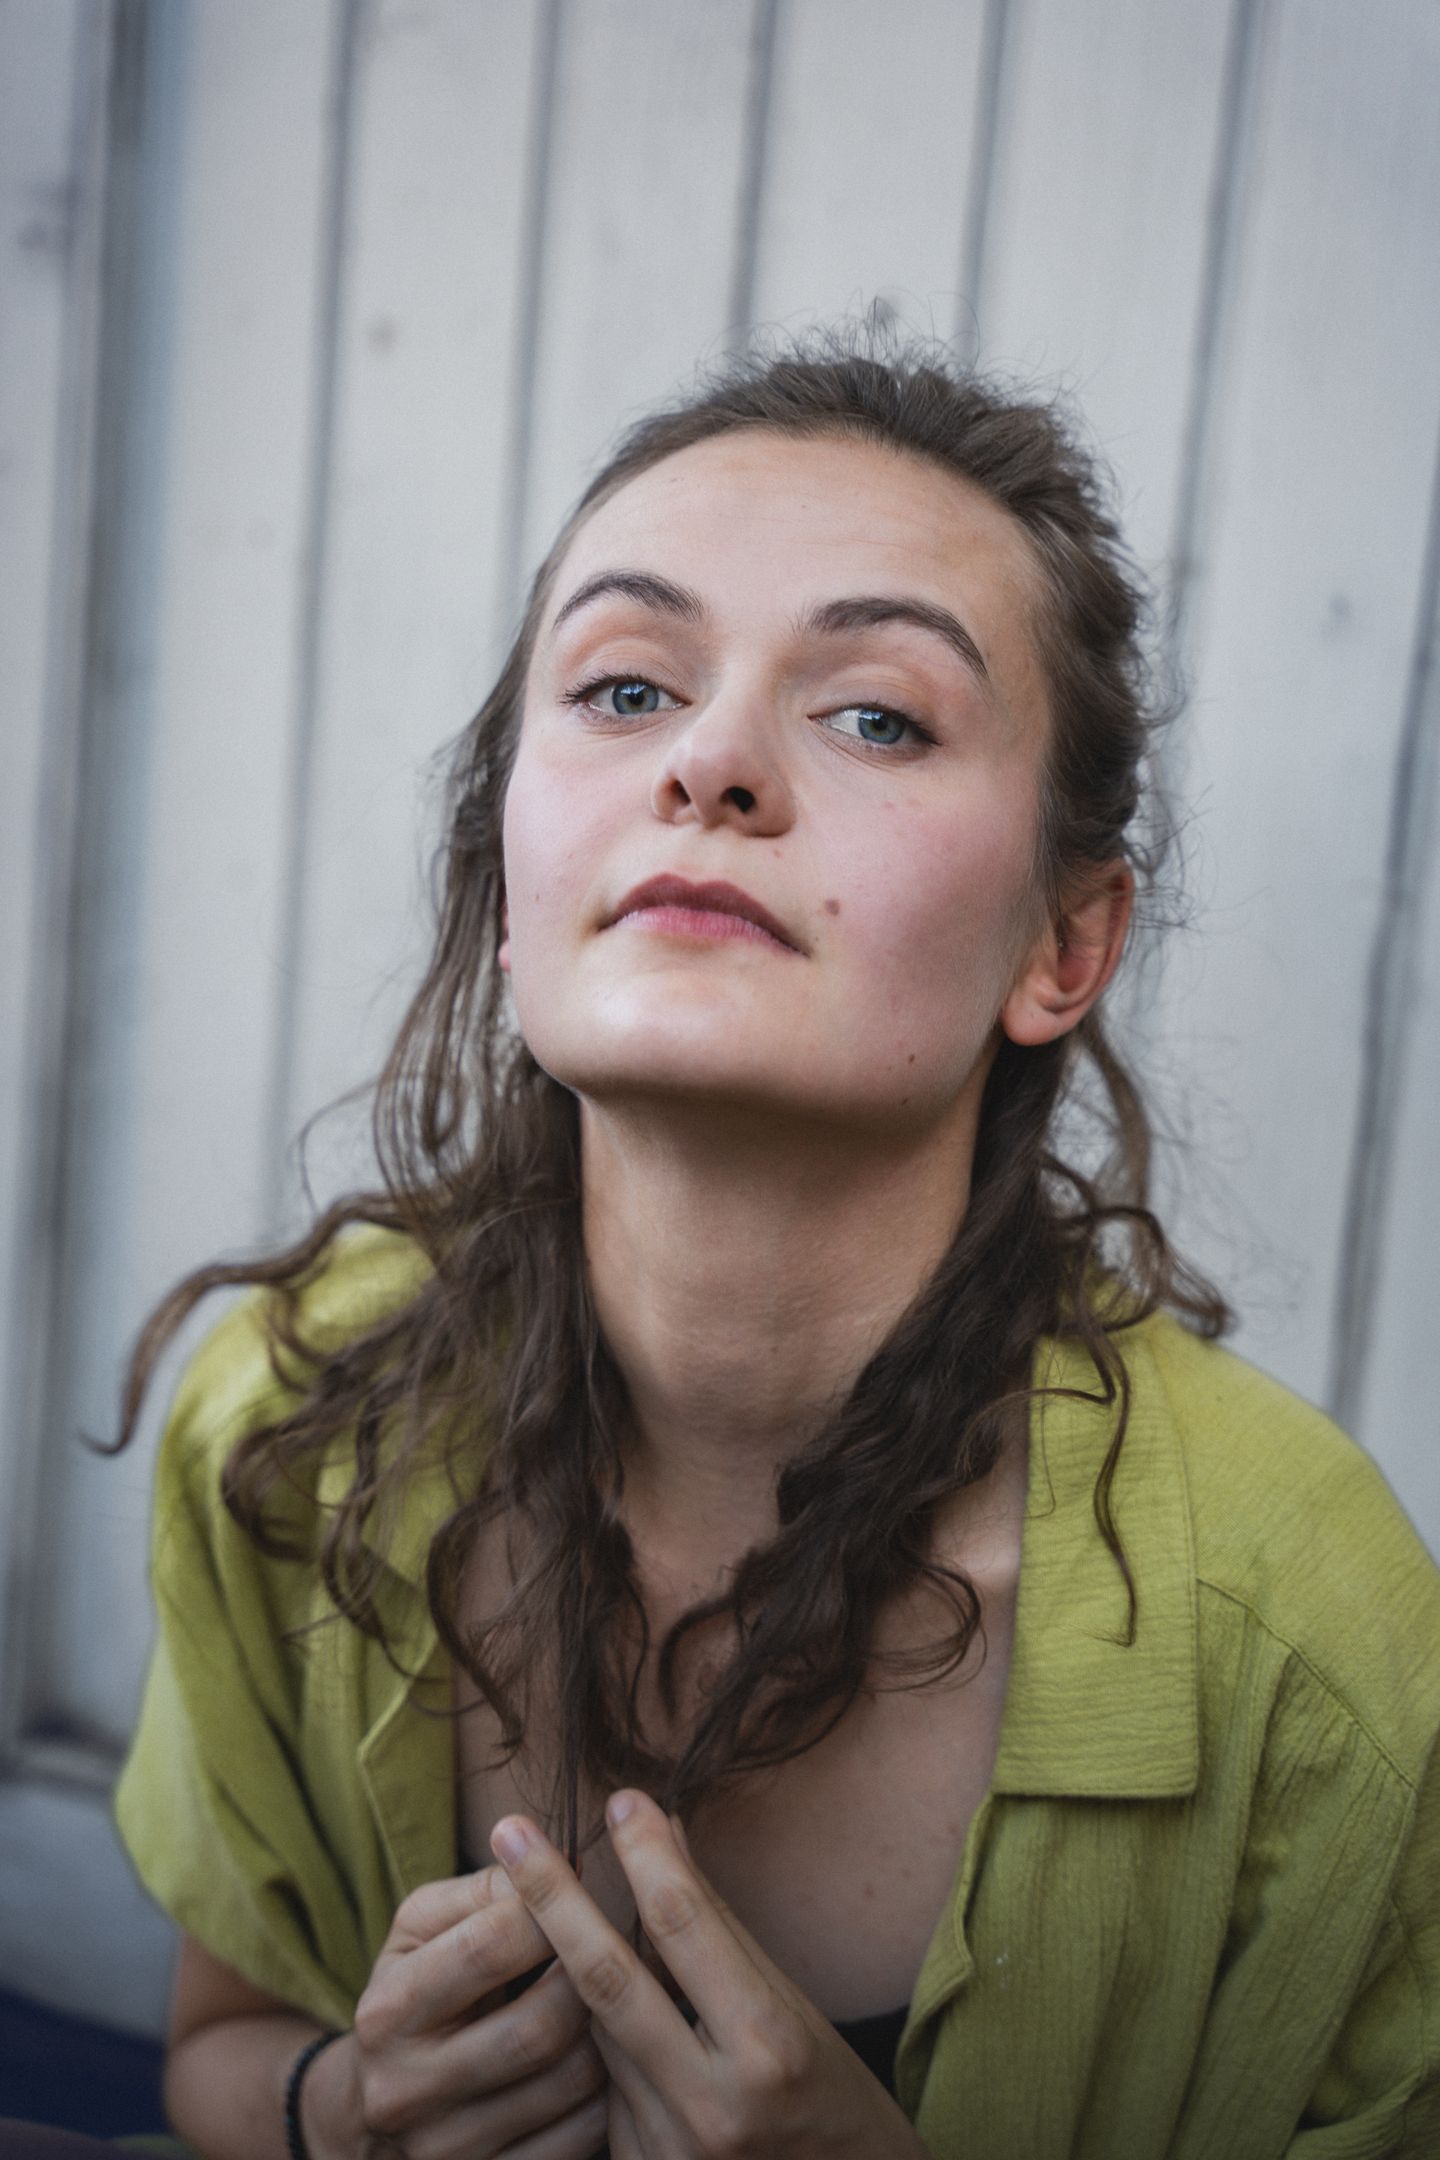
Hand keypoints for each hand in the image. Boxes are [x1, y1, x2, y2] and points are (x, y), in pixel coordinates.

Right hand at [315, 1862, 608, 2157]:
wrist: (372, 2108)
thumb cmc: (415, 1989)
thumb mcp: (422, 1928)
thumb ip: (486, 1890)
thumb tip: (567, 1867)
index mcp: (388, 2012)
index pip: (489, 1946)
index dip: (554, 1906)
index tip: (585, 1887)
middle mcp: (408, 2089)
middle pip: (538, 2028)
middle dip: (593, 1977)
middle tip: (623, 1946)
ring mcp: (448, 2149)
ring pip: (568, 2085)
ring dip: (614, 2033)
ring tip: (629, 1994)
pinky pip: (579, 2139)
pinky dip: (611, 2093)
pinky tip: (616, 2056)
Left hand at [490, 1792, 930, 2157]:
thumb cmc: (832, 2097)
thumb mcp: (795, 2007)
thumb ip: (719, 1926)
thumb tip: (666, 1834)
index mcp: (766, 2046)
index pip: (684, 1926)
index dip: (646, 1854)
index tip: (619, 1799)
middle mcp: (712, 2105)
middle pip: (607, 1980)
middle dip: (551, 1898)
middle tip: (510, 1830)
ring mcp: (668, 2152)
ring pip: (598, 2034)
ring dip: (583, 1976)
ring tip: (578, 1928)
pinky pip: (603, 2089)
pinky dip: (607, 2047)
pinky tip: (627, 2031)